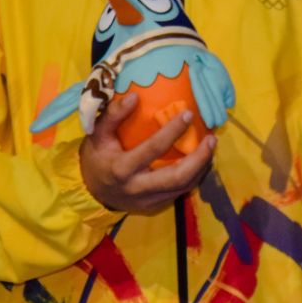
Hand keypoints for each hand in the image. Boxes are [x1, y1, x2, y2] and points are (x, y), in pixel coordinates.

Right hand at [79, 93, 215, 211]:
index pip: (152, 149)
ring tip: (210, 147)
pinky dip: (194, 175)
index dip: (172, 131)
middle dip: (198, 158)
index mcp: (121, 169)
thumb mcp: (97, 135)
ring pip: (183, 187)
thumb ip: (113, 115)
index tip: (188, 114)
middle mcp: (137, 188)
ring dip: (201, 167)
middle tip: (211, 139)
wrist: (90, 192)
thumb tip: (135, 97)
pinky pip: (180, 191)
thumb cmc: (95, 158)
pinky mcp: (155, 205)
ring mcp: (148, 200)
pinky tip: (200, 160)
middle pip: (176, 177)